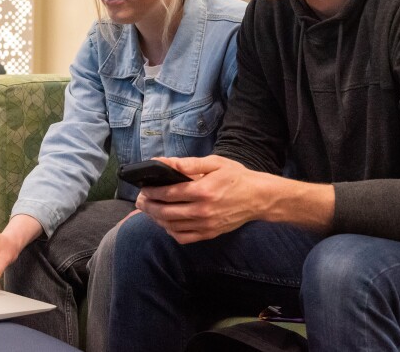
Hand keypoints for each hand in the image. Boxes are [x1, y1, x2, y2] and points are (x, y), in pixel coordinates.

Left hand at [137, 156, 334, 243]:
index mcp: (203, 191)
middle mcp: (202, 210)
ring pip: (171, 226)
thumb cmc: (236, 177)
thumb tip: (164, 162)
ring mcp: (206, 225)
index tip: (142, 188)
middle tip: (140, 200)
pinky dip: (170, 231)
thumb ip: (188, 163)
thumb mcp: (214, 163)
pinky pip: (183, 237)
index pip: (168, 194)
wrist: (259, 198)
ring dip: (156, 219)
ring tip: (149, 210)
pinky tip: (165, 223)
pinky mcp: (209, 234)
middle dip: (148, 206)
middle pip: (166, 212)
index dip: (151, 192)